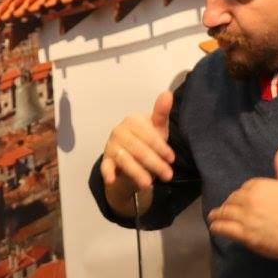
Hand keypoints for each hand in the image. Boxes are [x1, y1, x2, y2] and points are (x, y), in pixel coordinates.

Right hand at [100, 91, 175, 215]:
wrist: (133, 157)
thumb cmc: (148, 140)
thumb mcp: (157, 128)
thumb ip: (161, 113)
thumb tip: (167, 93)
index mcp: (133, 120)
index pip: (148, 135)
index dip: (161, 147)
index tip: (171, 159)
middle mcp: (119, 130)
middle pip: (139, 148)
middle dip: (154, 163)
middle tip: (167, 175)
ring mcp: (111, 145)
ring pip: (125, 159)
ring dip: (137, 172)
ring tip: (148, 183)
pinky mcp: (106, 159)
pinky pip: (105, 166)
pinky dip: (107, 172)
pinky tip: (111, 179)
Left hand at [206, 145, 277, 262]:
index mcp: (258, 186)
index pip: (243, 188)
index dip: (243, 194)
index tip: (243, 200)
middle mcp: (249, 200)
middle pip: (232, 200)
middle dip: (229, 204)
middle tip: (226, 209)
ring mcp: (246, 218)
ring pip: (225, 213)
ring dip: (218, 214)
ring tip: (214, 216)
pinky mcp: (245, 234)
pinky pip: (224, 228)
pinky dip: (217, 226)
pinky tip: (214, 226)